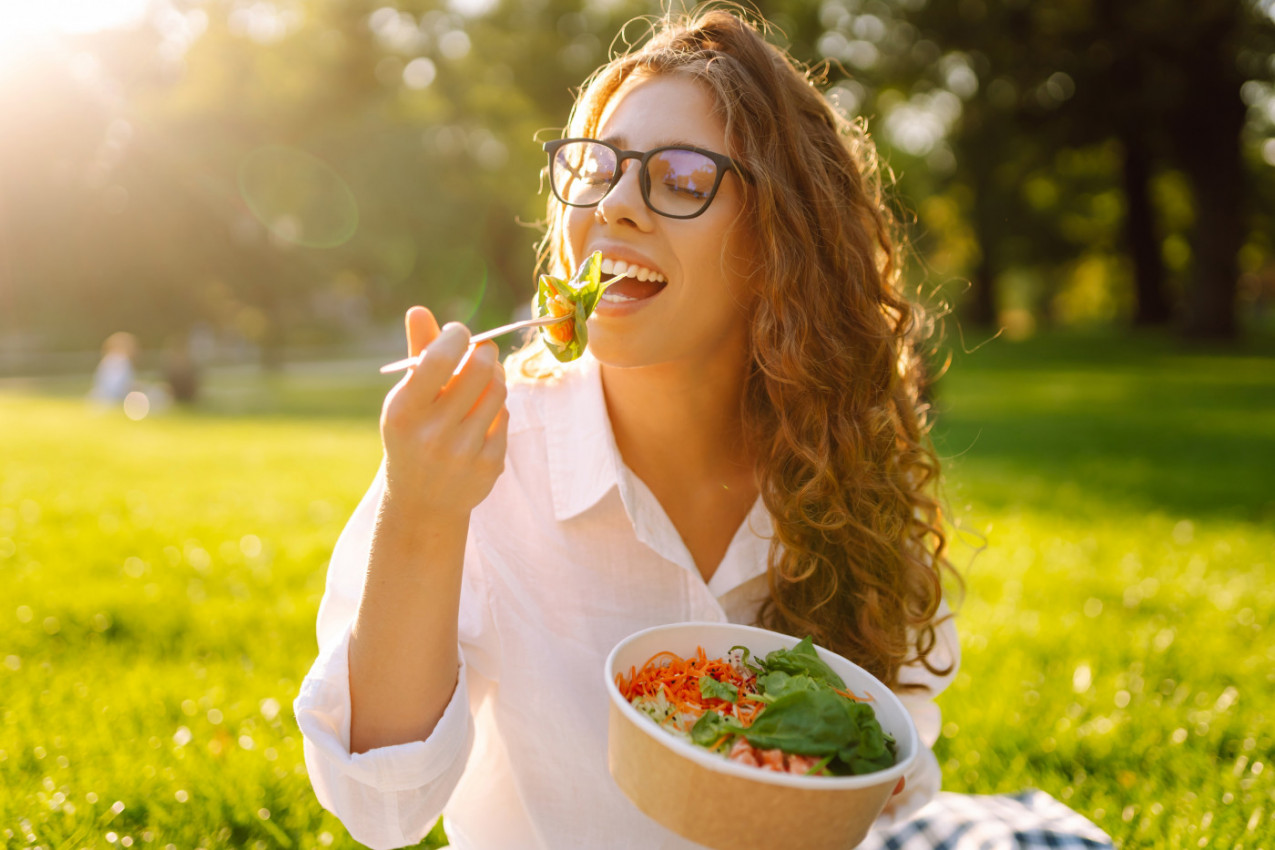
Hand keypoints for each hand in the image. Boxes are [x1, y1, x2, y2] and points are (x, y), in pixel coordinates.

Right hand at [379, 307, 508, 517]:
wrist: (422, 502)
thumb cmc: (413, 435)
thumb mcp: (406, 399)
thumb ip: (417, 354)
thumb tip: (419, 310)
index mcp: (403, 412)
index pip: (441, 358)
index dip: (457, 335)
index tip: (458, 334)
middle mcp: (432, 434)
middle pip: (479, 369)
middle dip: (484, 352)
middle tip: (480, 351)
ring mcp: (463, 453)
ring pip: (498, 391)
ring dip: (494, 377)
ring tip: (482, 380)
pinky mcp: (489, 466)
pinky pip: (504, 416)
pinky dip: (496, 408)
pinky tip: (482, 415)